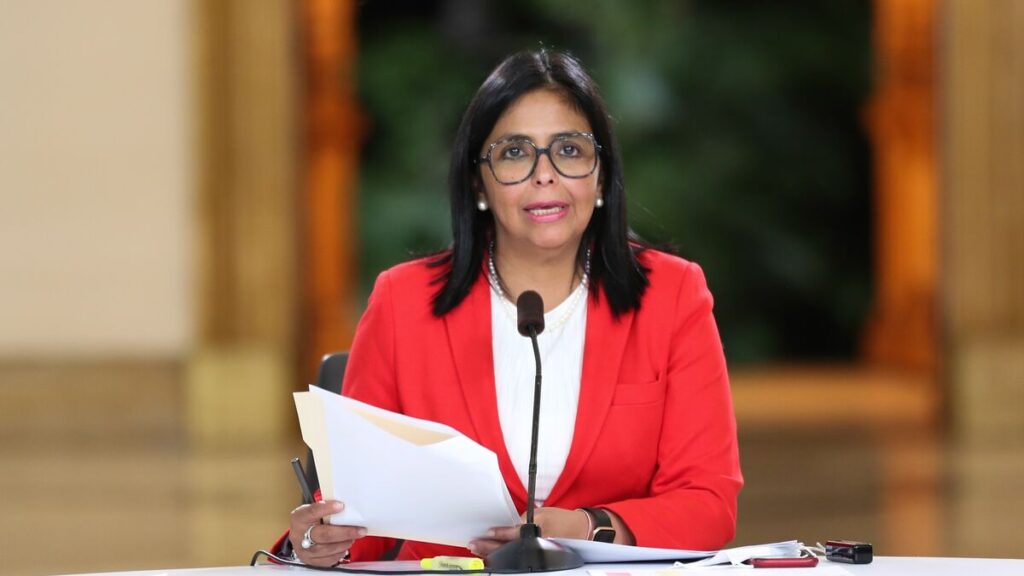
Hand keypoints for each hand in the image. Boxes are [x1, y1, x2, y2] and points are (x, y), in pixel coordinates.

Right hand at [289, 500, 366, 566]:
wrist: (300, 536)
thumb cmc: (311, 520)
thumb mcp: (314, 510)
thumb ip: (326, 508)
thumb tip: (347, 507)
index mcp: (299, 518)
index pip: (312, 512)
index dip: (326, 509)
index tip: (341, 506)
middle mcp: (299, 535)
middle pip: (324, 535)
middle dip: (345, 532)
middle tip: (360, 530)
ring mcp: (304, 550)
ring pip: (327, 549)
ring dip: (344, 543)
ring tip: (353, 537)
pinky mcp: (311, 561)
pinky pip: (328, 559)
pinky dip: (340, 552)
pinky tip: (345, 545)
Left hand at [467, 507, 588, 556]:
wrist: (580, 531)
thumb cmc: (561, 520)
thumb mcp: (542, 513)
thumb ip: (524, 520)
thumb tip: (506, 529)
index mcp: (540, 532)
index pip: (516, 534)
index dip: (500, 534)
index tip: (488, 532)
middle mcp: (538, 546)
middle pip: (509, 550)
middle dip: (490, 548)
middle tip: (474, 544)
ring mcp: (538, 556)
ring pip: (512, 559)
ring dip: (493, 555)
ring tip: (479, 551)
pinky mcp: (538, 561)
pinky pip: (518, 561)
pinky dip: (504, 559)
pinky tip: (493, 557)